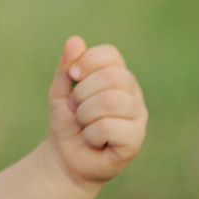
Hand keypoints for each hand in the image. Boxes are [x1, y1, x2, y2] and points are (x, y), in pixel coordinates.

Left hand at [47, 36, 146, 186]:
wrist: (65, 158)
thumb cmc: (67, 120)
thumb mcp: (60, 90)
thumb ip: (66, 66)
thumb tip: (75, 40)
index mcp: (118, 75)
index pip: (110, 54)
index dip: (86, 62)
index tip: (72, 77)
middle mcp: (133, 93)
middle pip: (111, 77)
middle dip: (82, 93)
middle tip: (76, 108)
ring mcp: (138, 116)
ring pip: (111, 101)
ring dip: (85, 114)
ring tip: (84, 124)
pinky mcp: (136, 140)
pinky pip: (109, 127)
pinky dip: (91, 134)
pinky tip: (94, 140)